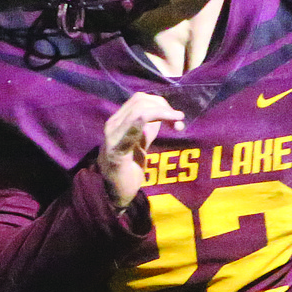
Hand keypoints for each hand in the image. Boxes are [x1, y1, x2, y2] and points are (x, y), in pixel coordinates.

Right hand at [99, 92, 185, 209]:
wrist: (116, 192)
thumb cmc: (129, 169)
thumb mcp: (141, 143)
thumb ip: (149, 128)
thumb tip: (165, 114)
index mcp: (119, 121)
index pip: (139, 100)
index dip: (160, 103)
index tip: (177, 116)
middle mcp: (113, 123)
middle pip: (140, 100)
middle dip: (163, 106)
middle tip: (179, 120)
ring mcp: (112, 134)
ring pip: (138, 109)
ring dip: (162, 112)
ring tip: (178, 122)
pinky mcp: (116, 148)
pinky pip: (133, 126)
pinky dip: (152, 118)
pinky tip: (166, 121)